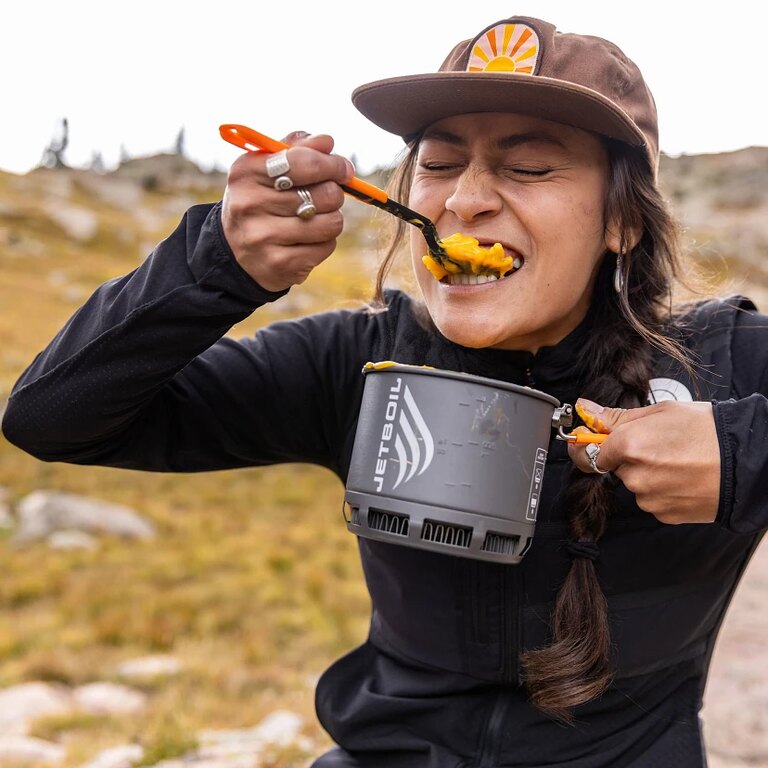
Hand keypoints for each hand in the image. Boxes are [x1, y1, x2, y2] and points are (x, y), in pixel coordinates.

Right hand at [221, 132, 354, 291]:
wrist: (236, 253)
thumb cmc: (260, 201)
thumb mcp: (266, 169)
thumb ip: (296, 149)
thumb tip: (327, 142)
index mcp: (246, 173)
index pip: (304, 162)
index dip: (333, 164)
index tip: (344, 169)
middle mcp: (250, 204)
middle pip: (325, 194)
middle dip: (334, 194)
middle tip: (325, 197)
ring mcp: (263, 237)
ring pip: (331, 222)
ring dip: (332, 219)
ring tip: (315, 219)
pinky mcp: (279, 264)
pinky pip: (326, 247)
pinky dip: (324, 242)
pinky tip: (307, 240)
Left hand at [567, 398, 720, 523]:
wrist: (745, 463)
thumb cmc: (707, 431)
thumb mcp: (660, 412)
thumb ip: (617, 416)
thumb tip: (587, 409)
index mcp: (628, 445)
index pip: (591, 451)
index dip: (593, 445)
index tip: (591, 441)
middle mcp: (634, 475)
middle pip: (616, 467)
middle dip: (629, 457)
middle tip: (659, 446)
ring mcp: (648, 498)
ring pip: (635, 484)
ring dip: (647, 474)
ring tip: (677, 461)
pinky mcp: (663, 515)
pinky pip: (651, 500)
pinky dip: (661, 491)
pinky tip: (682, 478)